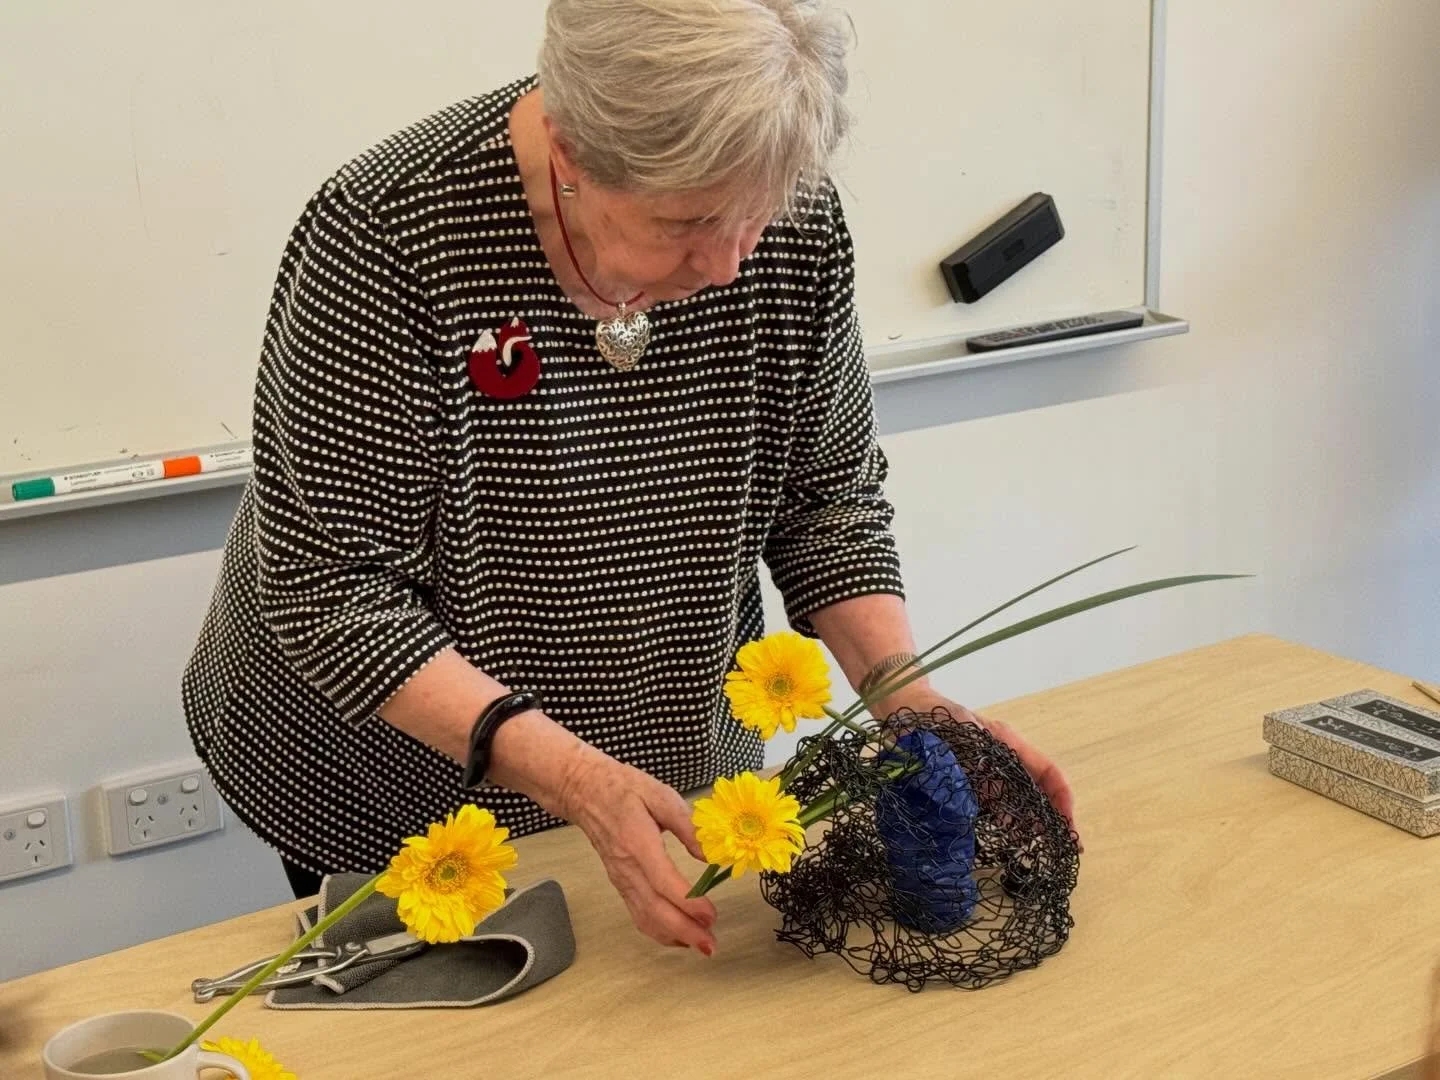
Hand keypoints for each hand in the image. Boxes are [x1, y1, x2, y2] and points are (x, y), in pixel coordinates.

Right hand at [559, 752, 718, 953]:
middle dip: (684, 931)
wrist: (584, 791)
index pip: (662, 882)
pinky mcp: (620, 884)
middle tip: (711, 944)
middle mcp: (626, 868)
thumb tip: (711, 854)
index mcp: (637, 843)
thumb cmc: (623, 788)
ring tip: (702, 944)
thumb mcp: (660, 795)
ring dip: (674, 937)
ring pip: (645, 918)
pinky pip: (638, 915)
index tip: (711, 914)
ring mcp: (621, 879)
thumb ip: (687, 825)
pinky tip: (679, 935)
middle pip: (654, 910)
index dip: (687, 902)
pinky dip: (660, 931)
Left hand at [877, 687, 1080, 851]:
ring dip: (1026, 822)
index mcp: (1006, 742)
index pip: (1046, 770)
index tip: (1067, 824)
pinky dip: (1001, 820)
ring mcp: (983, 772)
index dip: (1061, 797)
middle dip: (1049, 816)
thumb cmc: (934, 715)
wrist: (902, 709)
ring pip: (1015, 800)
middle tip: (1059, 846)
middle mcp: (1000, 759)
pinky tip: (1003, 834)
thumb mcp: (964, 734)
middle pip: (1035, 789)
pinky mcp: (965, 783)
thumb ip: (982, 761)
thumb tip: (1002, 800)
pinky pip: (990, 805)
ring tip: (1031, 844)